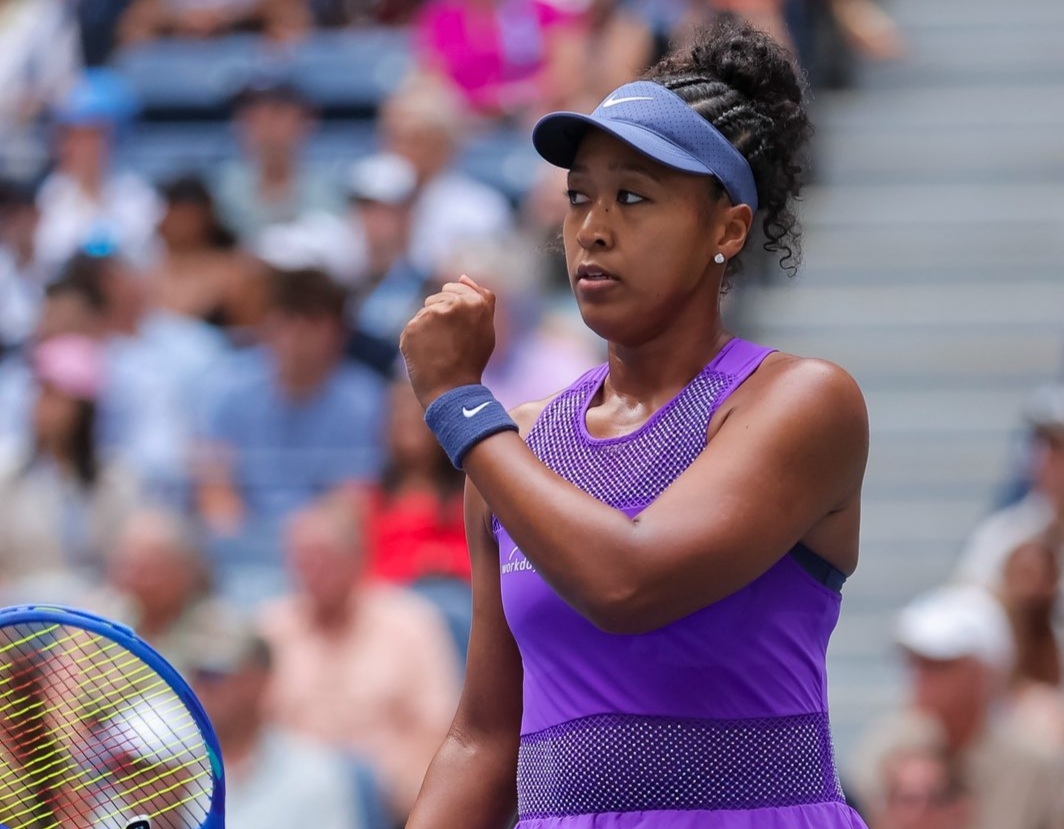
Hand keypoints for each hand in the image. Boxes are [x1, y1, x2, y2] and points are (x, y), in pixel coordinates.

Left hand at [400, 276, 497, 408]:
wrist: (452, 390)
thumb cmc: (471, 359)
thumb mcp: (486, 328)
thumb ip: (481, 298)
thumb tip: (462, 275)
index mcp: (475, 302)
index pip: (454, 288)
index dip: (455, 308)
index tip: (459, 328)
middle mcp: (453, 305)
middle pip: (437, 298)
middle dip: (441, 316)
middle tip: (452, 342)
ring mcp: (430, 316)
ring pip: (424, 312)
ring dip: (428, 326)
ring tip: (440, 348)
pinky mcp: (412, 328)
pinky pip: (412, 328)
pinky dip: (416, 340)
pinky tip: (427, 354)